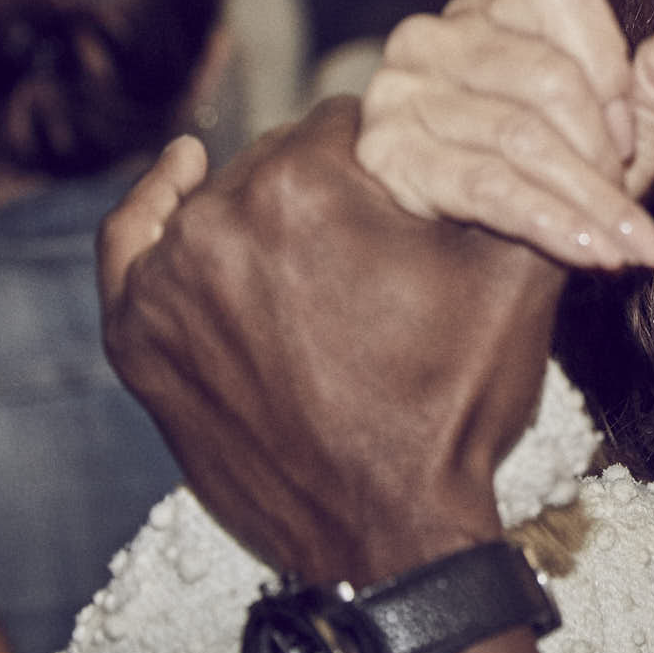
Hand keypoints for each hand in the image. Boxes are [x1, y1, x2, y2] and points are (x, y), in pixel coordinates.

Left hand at [98, 100, 565, 585]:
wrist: (388, 536)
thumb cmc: (453, 402)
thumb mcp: (516, 277)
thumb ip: (516, 179)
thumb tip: (522, 123)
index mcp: (308, 185)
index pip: (355, 117)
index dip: (399, 150)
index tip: (420, 192)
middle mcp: (220, 217)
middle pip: (285, 155)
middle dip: (335, 183)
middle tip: (381, 243)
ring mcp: (166, 282)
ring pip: (223, 197)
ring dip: (268, 209)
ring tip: (320, 247)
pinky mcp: (137, 337)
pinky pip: (131, 245)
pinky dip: (156, 207)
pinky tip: (181, 171)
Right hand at [356, 0, 653, 268]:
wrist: (473, 258)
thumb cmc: (558, 172)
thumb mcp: (623, 128)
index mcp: (496, 6)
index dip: (613, 72)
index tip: (633, 139)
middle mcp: (438, 34)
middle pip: (547, 79)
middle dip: (604, 156)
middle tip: (633, 211)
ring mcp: (402, 90)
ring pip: (519, 138)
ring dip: (590, 205)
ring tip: (631, 249)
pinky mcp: (386, 153)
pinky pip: (483, 186)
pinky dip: (550, 224)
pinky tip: (591, 254)